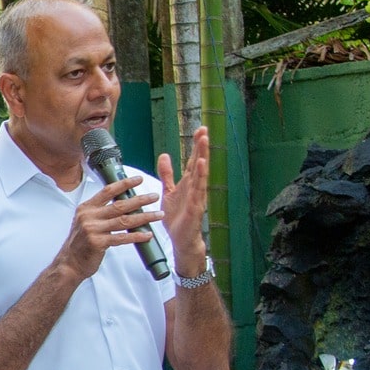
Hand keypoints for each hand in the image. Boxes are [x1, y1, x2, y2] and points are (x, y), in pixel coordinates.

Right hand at [55, 176, 162, 280]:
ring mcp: (93, 229)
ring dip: (144, 217)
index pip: (107, 191)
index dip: (124, 184)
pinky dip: (136, 236)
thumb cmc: (80, 243)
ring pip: (124, 221)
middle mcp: (89, 216)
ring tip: (157, 214)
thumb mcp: (85, 222)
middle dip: (140, 200)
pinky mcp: (98, 242)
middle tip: (154, 196)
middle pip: (119, 205)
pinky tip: (147, 234)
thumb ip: (100, 212)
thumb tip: (123, 204)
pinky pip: (122, 238)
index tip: (138, 180)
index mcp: (86, 208)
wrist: (69, 263)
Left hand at [156, 126, 210, 276]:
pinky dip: (200, 179)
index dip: (196, 146)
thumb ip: (167, 174)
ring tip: (204, 143)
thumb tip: (165, 155)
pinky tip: (201, 167)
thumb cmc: (177, 217)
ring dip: (203, 158)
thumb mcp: (168, 191)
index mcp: (188, 183)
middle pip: (199, 163)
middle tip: (204, 129)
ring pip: (201, 174)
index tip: (200, 130)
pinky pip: (198, 191)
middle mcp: (194, 187)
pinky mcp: (195, 207)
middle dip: (202, 147)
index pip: (193, 160)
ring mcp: (197, 197)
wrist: (181, 239)